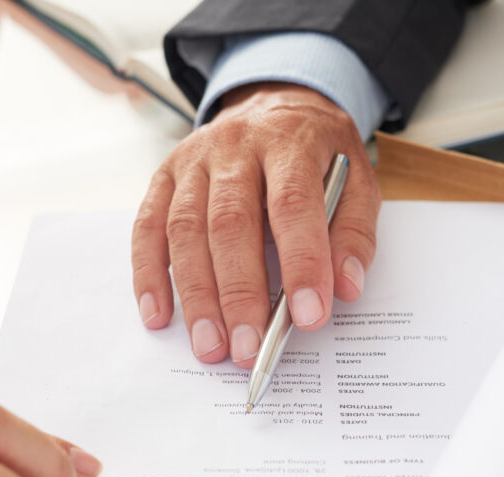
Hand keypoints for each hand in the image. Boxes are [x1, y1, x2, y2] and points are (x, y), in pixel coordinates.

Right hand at [132, 82, 381, 366]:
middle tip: (248, 348)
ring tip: (210, 347)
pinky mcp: (163, 177)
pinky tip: (159, 316)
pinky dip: (149, 275)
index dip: (301, 264)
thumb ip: (354, 233)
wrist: (277, 101)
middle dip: (239, 293)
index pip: (293, 206)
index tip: (308, 316)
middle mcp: (234, 147)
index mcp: (289, 142)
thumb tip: (344, 287)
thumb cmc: (318, 154)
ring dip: (196, 295)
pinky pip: (146, 228)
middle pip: (230, 223)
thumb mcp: (357, 180)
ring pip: (185, 230)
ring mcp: (192, 161)